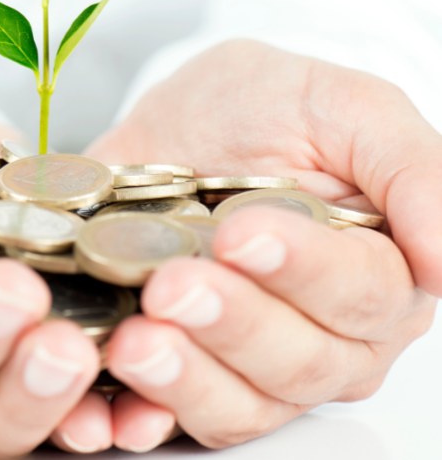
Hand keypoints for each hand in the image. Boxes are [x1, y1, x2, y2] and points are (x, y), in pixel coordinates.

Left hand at [84, 40, 438, 450]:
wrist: (184, 119)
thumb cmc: (270, 105)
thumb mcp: (343, 105)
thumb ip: (412, 168)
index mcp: (375, 274)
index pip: (362, 296)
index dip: (304, 273)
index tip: (242, 234)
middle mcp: (322, 334)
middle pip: (297, 363)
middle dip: (233, 327)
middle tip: (173, 287)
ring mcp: (249, 359)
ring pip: (238, 404)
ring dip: (184, 380)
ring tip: (134, 341)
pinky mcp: (183, 363)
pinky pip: (170, 414)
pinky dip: (139, 416)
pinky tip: (110, 410)